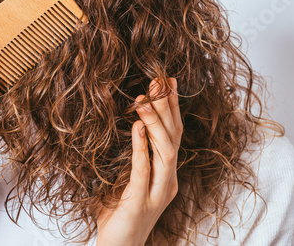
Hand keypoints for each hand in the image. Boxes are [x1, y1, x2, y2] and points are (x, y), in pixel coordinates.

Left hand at [96, 77, 182, 245]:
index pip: (174, 135)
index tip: (168, 82)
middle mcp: (168, 181)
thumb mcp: (128, 179)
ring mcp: (157, 193)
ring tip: (144, 99)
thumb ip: (134, 157)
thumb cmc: (120, 213)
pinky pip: (143, 171)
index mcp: (166, 175)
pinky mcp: (140, 202)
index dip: (173, 108)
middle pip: (174, 137)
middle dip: (167, 107)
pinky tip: (136, 127)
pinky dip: (141, 147)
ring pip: (165, 151)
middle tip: (159, 80)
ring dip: (155, 122)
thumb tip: (129, 126)